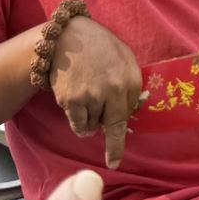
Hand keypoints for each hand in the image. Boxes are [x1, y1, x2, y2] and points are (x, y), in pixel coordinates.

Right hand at [48, 17, 142, 169]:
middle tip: (106, 130)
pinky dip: (78, 120)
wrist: (67, 36)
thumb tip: (130, 113)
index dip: (117, 143)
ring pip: (92, 126)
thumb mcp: (126, 60)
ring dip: (91, 119)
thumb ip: (130, 86)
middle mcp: (111, 91)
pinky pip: (77, 123)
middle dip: (109, 130)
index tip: (114, 163)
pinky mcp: (69, 100)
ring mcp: (88, 97)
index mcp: (128, 81)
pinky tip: (77, 101)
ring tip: (88, 94)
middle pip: (110, 125)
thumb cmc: (101, 48)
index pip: (126, 118)